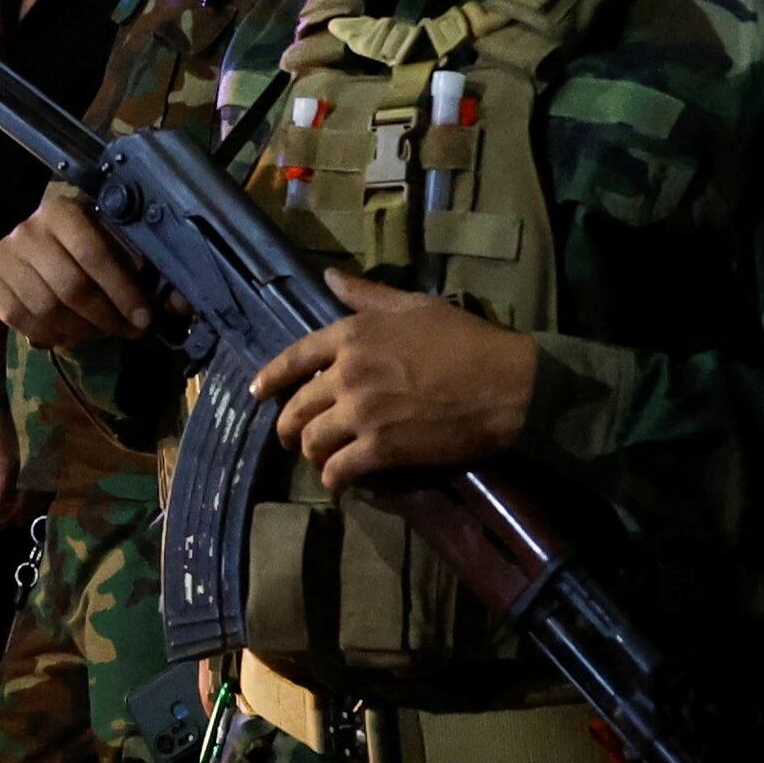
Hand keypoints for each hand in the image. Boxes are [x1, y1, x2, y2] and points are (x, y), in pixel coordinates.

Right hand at [0, 197, 157, 345]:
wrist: (33, 242)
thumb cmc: (84, 244)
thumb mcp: (114, 246)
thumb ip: (146, 271)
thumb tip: (180, 305)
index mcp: (63, 211)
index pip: (95, 256)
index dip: (123, 292)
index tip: (143, 319)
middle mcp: (28, 229)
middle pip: (71, 288)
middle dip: (105, 317)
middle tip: (126, 331)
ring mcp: (2, 254)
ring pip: (46, 309)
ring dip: (78, 330)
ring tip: (96, 331)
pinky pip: (18, 319)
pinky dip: (46, 334)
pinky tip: (65, 333)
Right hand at [0, 395, 24, 525]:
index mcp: (33, 466)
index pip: (36, 495)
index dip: (24, 510)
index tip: (11, 520)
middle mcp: (33, 470)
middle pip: (30, 503)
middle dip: (13, 517)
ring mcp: (22, 470)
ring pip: (18, 504)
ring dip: (2, 516)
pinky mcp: (8, 470)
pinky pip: (1, 496)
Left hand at [249, 269, 534, 487]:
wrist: (506, 384)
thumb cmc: (467, 340)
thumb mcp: (415, 306)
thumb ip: (367, 295)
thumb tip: (329, 277)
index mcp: (352, 335)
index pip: (294, 357)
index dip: (269, 377)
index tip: (257, 392)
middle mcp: (347, 373)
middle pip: (296, 407)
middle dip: (288, 426)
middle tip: (292, 438)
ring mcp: (361, 413)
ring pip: (312, 441)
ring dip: (311, 454)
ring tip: (320, 460)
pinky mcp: (380, 448)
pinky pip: (339, 469)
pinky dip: (334, 481)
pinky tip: (337, 485)